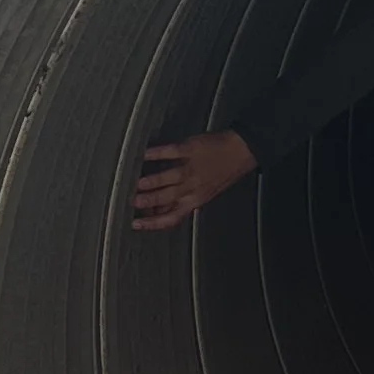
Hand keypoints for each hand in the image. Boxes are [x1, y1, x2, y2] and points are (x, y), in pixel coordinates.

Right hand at [132, 129, 256, 228]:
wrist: (241, 152)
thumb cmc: (224, 171)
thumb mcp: (205, 194)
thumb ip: (182, 201)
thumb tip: (160, 210)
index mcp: (195, 200)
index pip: (171, 217)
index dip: (153, 223)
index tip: (136, 223)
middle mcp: (192, 187)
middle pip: (167, 198)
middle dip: (148, 202)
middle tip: (132, 202)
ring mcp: (191, 168)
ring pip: (168, 178)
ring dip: (151, 182)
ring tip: (137, 184)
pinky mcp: (190, 149)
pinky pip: (170, 152)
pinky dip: (156, 153)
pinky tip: (144, 154)